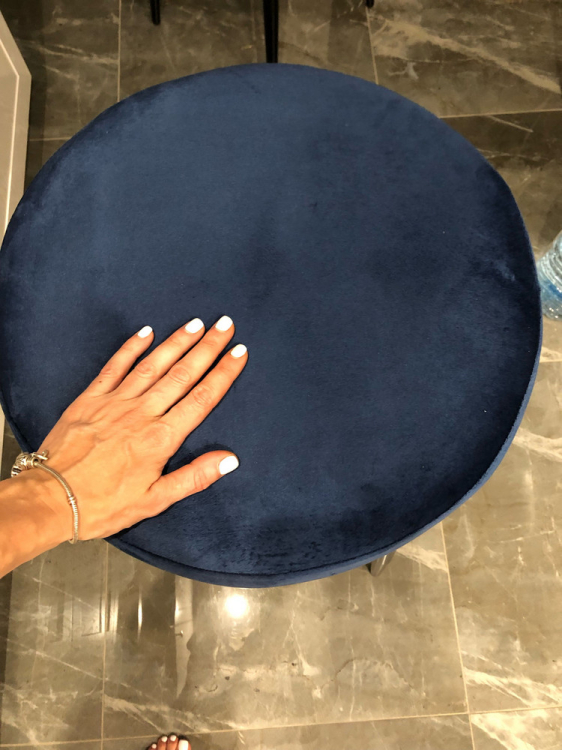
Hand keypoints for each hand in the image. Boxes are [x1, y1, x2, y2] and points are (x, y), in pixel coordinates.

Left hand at [33, 315, 247, 541]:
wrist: (50, 499)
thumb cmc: (103, 504)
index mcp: (160, 439)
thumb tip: (230, 459)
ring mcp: (114, 402)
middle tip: (225, 325)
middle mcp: (141, 413)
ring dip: (176, 342)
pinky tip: (146, 332)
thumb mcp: (155, 501)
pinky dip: (131, 347)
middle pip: (182, 374)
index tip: (239, 352)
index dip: (224, 373)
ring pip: (152, 365)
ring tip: (196, 324)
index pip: (201, 399)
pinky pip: (114, 366)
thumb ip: (194, 477)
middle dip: (207, 347)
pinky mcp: (90, 399)